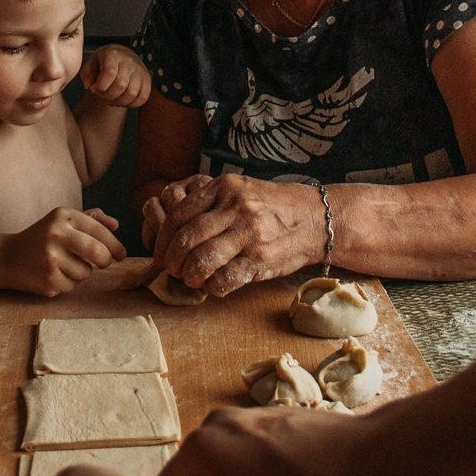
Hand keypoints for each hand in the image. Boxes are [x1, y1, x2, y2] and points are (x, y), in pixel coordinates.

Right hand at [0, 206, 124, 296]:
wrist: (7, 257)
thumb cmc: (42, 237)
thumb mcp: (62, 221)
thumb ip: (90, 219)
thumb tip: (116, 226)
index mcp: (62, 216)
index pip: (98, 230)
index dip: (114, 244)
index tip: (121, 254)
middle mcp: (55, 234)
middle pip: (97, 251)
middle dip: (106, 260)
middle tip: (104, 263)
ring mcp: (50, 259)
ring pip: (86, 272)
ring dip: (82, 273)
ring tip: (64, 265)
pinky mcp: (47, 280)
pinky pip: (72, 286)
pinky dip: (68, 283)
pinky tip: (53, 275)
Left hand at [79, 44, 152, 108]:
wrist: (120, 56)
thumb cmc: (102, 63)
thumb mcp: (90, 65)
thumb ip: (86, 75)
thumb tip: (90, 86)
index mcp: (113, 54)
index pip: (110, 73)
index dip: (101, 86)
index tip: (93, 89)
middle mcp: (129, 61)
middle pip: (121, 85)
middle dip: (107, 96)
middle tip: (101, 95)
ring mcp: (140, 70)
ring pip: (132, 93)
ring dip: (118, 102)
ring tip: (110, 99)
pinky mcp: (147, 79)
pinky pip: (143, 97)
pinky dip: (131, 104)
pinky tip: (121, 101)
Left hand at [153, 174, 324, 295]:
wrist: (315, 219)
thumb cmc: (271, 207)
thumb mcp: (239, 190)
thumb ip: (208, 203)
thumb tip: (170, 227)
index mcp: (225, 187)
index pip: (178, 214)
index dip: (162, 237)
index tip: (160, 250)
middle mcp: (236, 208)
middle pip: (185, 239)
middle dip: (170, 259)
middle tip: (169, 268)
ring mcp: (249, 234)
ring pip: (200, 261)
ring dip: (188, 275)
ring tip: (190, 278)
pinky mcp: (260, 260)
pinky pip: (223, 280)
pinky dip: (211, 287)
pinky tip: (213, 284)